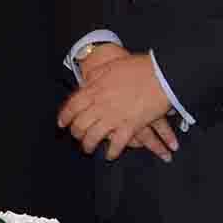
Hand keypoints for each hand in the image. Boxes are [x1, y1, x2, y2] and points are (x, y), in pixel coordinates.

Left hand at [57, 49, 180, 160]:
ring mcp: (114, 117)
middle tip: (77, 137)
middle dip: (76, 133)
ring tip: (88, 148)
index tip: (62, 124)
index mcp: (94, 89)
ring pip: (93, 137)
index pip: (72, 106)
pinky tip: (109, 155)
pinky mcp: (130, 126)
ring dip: (88, 145)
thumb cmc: (137, 67)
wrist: (160, 74)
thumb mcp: (110, 66)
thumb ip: (95, 75)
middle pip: (80, 124)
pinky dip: (112, 152)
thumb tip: (86, 83)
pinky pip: (116, 145)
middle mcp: (100, 105)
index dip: (65, 117)